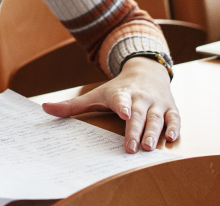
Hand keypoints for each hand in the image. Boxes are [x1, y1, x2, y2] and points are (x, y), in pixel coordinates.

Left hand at [41, 56, 179, 152]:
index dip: (122, 105)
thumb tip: (44, 109)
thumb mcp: (96, 95)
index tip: (124, 113)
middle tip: (132, 148)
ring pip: (156, 118)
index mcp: (121, 94)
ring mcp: (156, 103)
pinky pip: (174, 117)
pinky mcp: (170, 107)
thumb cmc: (118, 89)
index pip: (121, 99)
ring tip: (149, 148)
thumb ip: (72, 106)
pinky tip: (172, 138)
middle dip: (136, 130)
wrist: (147, 70)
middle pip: (138, 115)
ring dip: (154, 132)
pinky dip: (175, 127)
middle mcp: (140, 98)